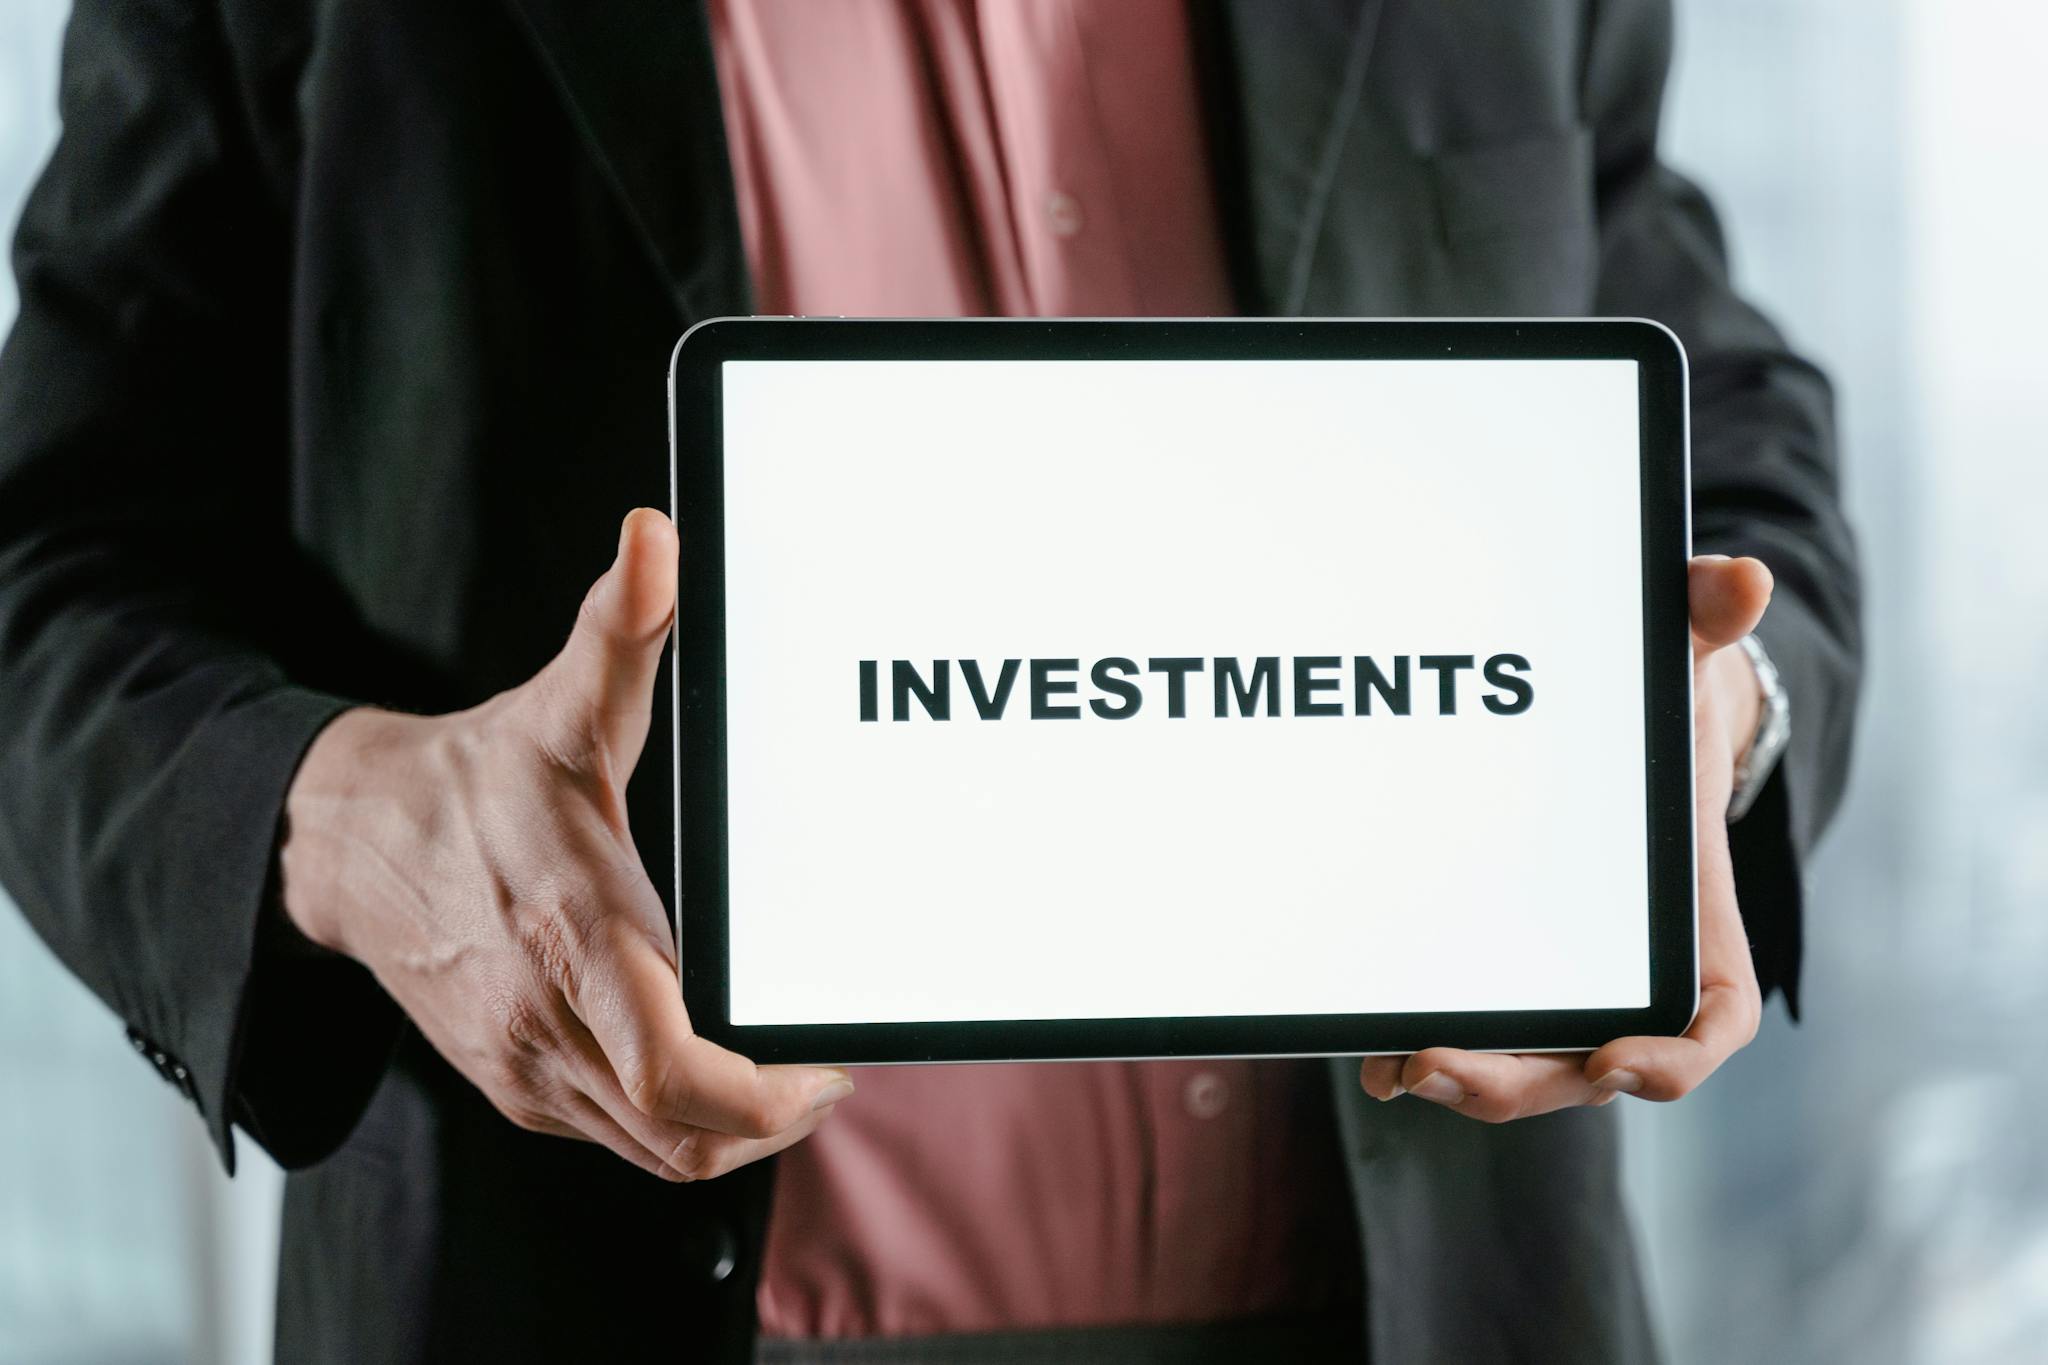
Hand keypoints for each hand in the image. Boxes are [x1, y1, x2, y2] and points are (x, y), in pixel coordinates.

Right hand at [279, 509, 852, 1179]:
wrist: (346, 843)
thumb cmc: (475, 779)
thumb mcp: (557, 705)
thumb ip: (619, 631)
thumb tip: (658, 538)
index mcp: (573, 933)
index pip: (675, 1070)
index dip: (764, 1096)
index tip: (826, 1067)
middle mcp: (546, 1020)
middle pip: (682, 1137)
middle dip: (772, 1123)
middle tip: (825, 1075)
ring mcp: (524, 1065)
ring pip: (652, 1155)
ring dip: (730, 1134)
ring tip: (787, 1080)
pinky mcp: (511, 1084)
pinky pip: (613, 1141)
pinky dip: (675, 1128)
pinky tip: (713, 1076)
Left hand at [1358, 554, 1773, 1119]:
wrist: (1616, 727)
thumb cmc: (1661, 711)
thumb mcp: (1682, 664)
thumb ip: (1706, 621)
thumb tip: (1740, 578)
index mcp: (1694, 925)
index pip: (1711, 1020)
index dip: (1674, 1058)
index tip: (1620, 1062)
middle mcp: (1629, 971)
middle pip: (1589, 1065)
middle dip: (1520, 1082)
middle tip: (1437, 1066)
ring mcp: (1565, 978)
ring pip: (1526, 1062)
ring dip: (1464, 1077)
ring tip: (1393, 1066)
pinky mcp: (1503, 967)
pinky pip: (1475, 1024)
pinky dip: (1424, 1042)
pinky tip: (1369, 1043)